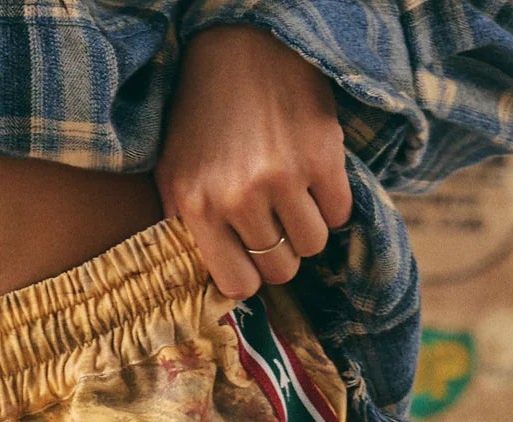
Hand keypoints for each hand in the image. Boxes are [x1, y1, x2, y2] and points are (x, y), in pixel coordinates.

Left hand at [156, 25, 351, 300]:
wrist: (240, 45)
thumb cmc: (202, 114)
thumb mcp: (173, 173)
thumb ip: (183, 228)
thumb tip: (209, 282)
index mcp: (198, 207)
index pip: (239, 285)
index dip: (250, 275)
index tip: (252, 258)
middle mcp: (239, 198)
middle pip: (280, 269)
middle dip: (280, 253)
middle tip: (275, 224)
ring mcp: (283, 177)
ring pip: (312, 245)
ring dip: (307, 230)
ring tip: (294, 200)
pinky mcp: (322, 154)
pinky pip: (339, 213)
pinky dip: (332, 204)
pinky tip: (315, 180)